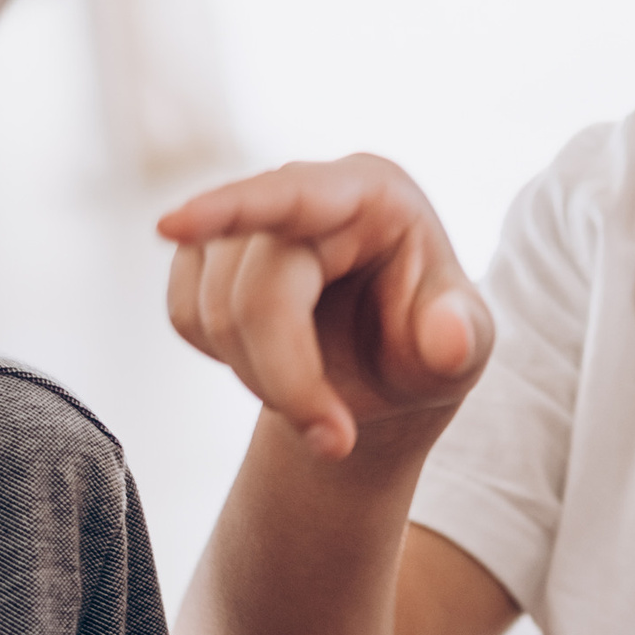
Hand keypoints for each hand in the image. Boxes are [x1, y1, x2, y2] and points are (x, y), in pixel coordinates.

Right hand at [160, 152, 490, 460]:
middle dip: (286, 379)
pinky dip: (227, 360)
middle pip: (255, 291)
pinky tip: (275, 360)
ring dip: (260, 378)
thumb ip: (462, 342)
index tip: (170, 225)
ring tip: (315, 394)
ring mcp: (246, 222)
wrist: (385, 366)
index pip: (293, 196)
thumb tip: (449, 340)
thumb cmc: (429, 346)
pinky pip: (184, 316)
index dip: (230, 211)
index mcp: (374, 196)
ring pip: (211, 310)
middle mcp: (304, 193)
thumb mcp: (464, 350)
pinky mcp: (205, 255)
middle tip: (334, 442)